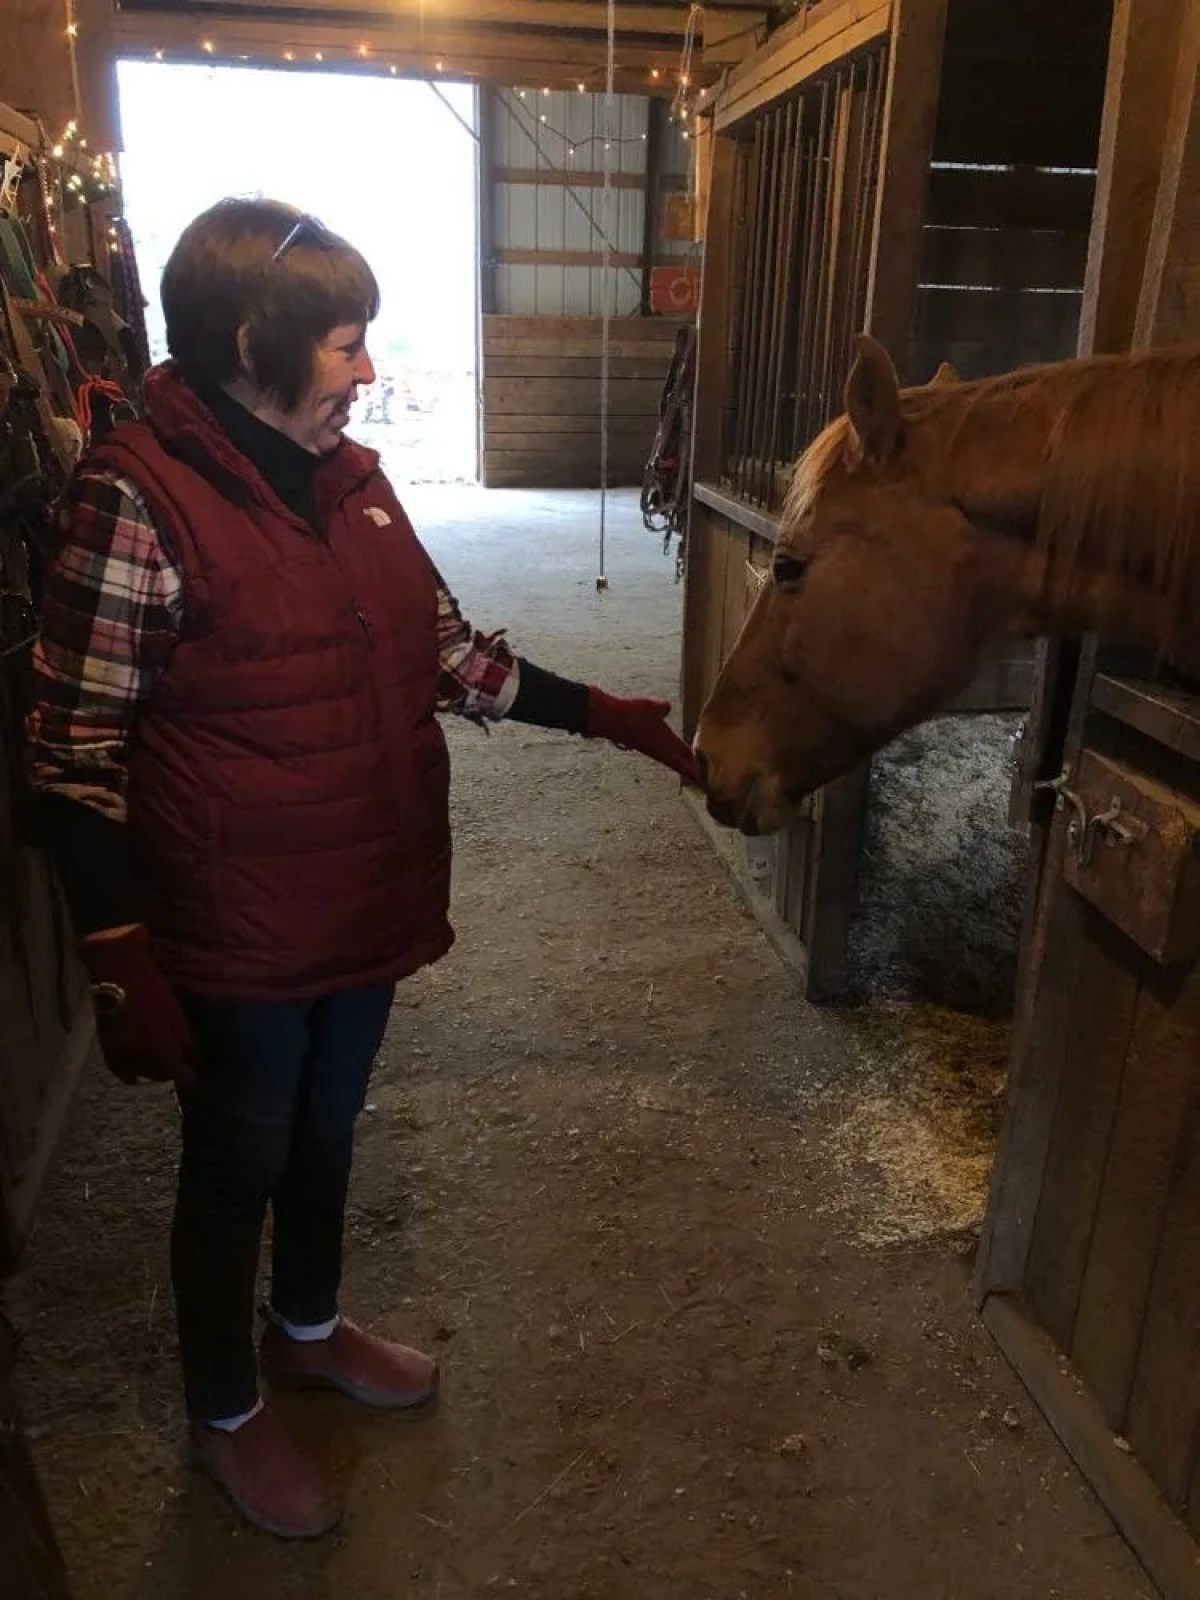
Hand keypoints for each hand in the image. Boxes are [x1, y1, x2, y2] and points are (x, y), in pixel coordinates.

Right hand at [78, 925, 196, 1088]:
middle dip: (171, 1071)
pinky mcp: (106, 1050)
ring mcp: (121, 1057)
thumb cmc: (153, 992)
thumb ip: (185, 1042)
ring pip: (141, 1074)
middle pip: (160, 1075)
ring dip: (152, 1071)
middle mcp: (141, 1061)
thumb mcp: (176, 1016)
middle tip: (179, 1063)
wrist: (118, 978)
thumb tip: (192, 1058)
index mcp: (162, 1051)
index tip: (194, 1072)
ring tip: (160, 1062)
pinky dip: (131, 1072)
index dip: (189, 1075)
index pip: (180, 1075)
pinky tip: (136, 1073)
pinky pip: (121, 1070)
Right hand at [583, 687, 702, 786]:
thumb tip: (666, 707)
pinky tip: (674, 752)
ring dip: (683, 766)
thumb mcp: (653, 708)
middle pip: (681, 765)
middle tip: (705, 784)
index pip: (687, 763)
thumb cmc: (632, 714)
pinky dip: (673, 755)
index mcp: (667, 747)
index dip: (697, 774)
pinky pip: (664, 753)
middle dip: (693, 774)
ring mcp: (652, 749)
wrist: (610, 719)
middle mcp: (660, 751)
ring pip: (672, 760)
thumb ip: (663, 708)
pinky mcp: (645, 744)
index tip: (707, 785)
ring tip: (693, 771)